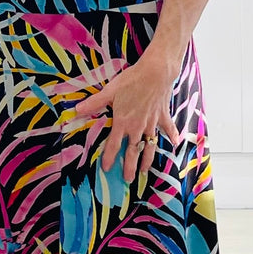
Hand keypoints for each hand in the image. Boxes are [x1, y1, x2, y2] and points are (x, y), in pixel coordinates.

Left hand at [70, 51, 182, 184]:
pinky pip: (168, 129)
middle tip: (128, 180)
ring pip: (149, 145)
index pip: (114, 144)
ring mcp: (152, 123)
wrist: (155, 73)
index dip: (110, 157)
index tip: (107, 169)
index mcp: (123, 122)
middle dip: (130, 166)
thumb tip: (77, 110)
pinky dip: (172, 136)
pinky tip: (175, 143)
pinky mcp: (163, 116)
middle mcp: (138, 127)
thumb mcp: (110, 91)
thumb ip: (95, 103)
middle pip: (133, 151)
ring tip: (145, 171)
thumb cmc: (131, 80)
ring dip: (147, 159)